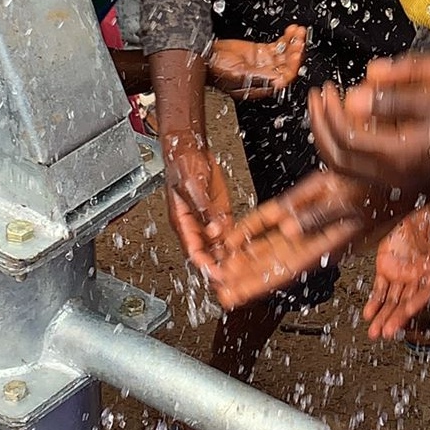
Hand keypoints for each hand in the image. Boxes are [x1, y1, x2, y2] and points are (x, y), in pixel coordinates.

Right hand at [160, 131, 233, 269]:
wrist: (190, 148)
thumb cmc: (182, 164)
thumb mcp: (191, 186)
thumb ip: (202, 210)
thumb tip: (213, 231)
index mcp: (182, 222)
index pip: (193, 251)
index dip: (205, 265)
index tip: (217, 275)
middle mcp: (196, 226)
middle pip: (207, 254)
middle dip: (219, 268)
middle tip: (234, 281)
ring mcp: (209, 221)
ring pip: (219, 247)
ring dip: (229, 259)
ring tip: (244, 272)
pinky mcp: (221, 214)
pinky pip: (229, 233)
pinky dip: (236, 244)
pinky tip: (247, 252)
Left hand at [205, 169, 411, 308]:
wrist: (399, 173)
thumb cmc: (377, 185)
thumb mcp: (346, 196)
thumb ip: (315, 214)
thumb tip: (286, 229)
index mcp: (324, 244)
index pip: (282, 271)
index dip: (255, 284)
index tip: (232, 295)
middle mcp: (316, 241)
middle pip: (272, 265)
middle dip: (245, 279)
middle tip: (219, 291)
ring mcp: (313, 227)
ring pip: (272, 248)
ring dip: (248, 261)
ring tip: (222, 272)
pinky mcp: (311, 210)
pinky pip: (278, 224)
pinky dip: (257, 232)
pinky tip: (239, 238)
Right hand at [208, 26, 305, 99]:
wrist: (205, 56)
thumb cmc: (215, 70)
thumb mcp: (237, 74)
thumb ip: (258, 77)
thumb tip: (278, 81)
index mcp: (261, 85)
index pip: (283, 78)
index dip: (292, 66)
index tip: (296, 53)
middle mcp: (265, 75)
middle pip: (288, 65)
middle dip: (295, 51)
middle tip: (299, 39)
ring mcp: (264, 62)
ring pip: (286, 53)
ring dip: (293, 42)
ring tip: (298, 31)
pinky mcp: (261, 51)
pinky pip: (279, 45)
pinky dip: (287, 38)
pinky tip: (291, 30)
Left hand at [309, 82, 429, 192]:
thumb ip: (390, 101)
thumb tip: (353, 97)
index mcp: (398, 154)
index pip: (345, 138)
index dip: (329, 113)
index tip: (327, 89)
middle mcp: (392, 174)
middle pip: (336, 160)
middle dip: (320, 127)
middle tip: (317, 98)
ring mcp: (395, 182)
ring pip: (344, 170)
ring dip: (328, 140)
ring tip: (325, 111)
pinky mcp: (399, 181)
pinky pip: (358, 171)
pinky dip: (343, 150)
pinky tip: (346, 127)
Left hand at [366, 201, 429, 338]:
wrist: (412, 204)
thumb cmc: (428, 215)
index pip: (425, 291)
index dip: (416, 303)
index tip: (407, 313)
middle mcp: (417, 274)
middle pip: (406, 301)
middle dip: (396, 318)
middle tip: (387, 332)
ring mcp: (401, 272)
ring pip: (392, 299)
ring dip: (384, 316)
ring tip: (375, 332)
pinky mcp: (386, 267)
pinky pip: (380, 289)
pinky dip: (374, 302)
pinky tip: (369, 314)